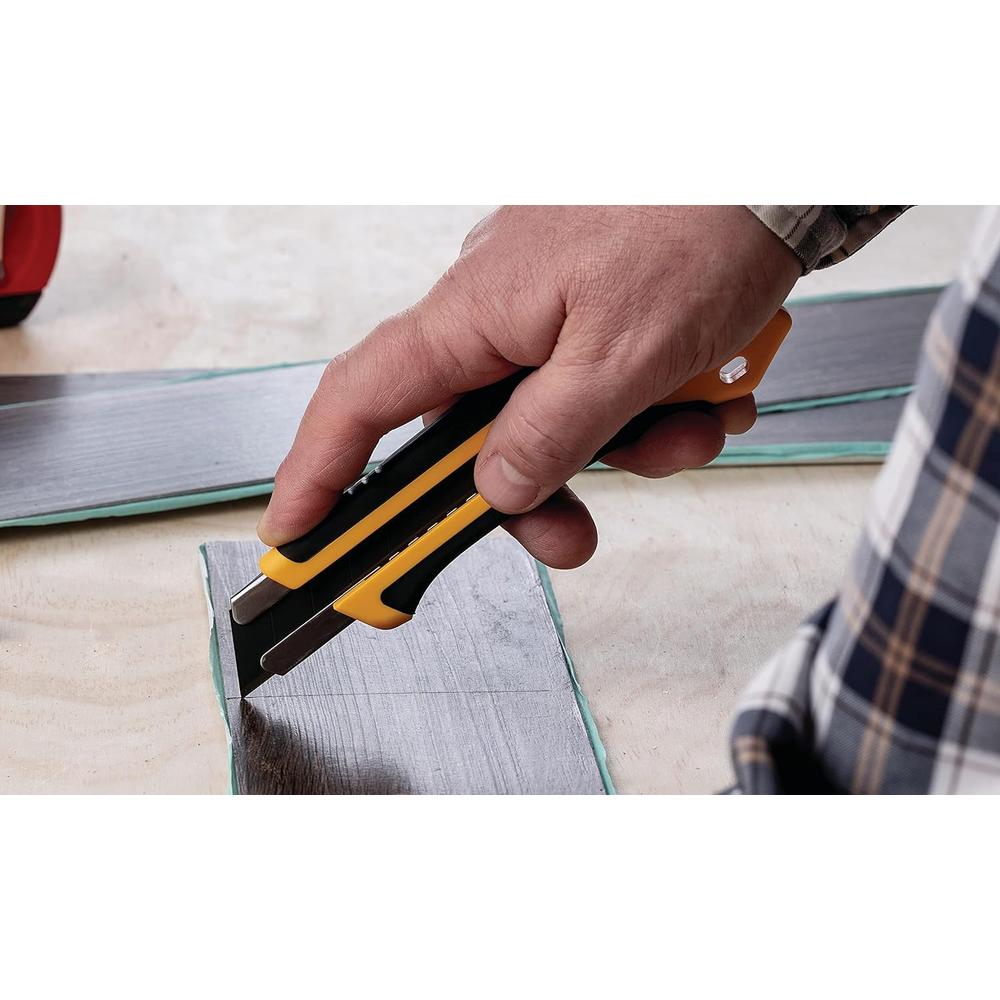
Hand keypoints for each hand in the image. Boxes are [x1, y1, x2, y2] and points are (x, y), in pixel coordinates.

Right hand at [258, 206, 799, 567]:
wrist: (769, 173)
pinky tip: (699, 398)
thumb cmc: (695, 226)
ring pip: (548, 426)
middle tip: (571, 537)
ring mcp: (540, 319)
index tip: (295, 533)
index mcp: (473, 316)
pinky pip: (593, 395)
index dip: (319, 473)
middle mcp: (492, 317)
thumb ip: (551, 436)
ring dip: (622, 450)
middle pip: (470, 441)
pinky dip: (646, 414)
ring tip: (692, 426)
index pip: (360, 402)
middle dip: (531, 496)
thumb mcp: (624, 357)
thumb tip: (495, 489)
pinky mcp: (584, 319)